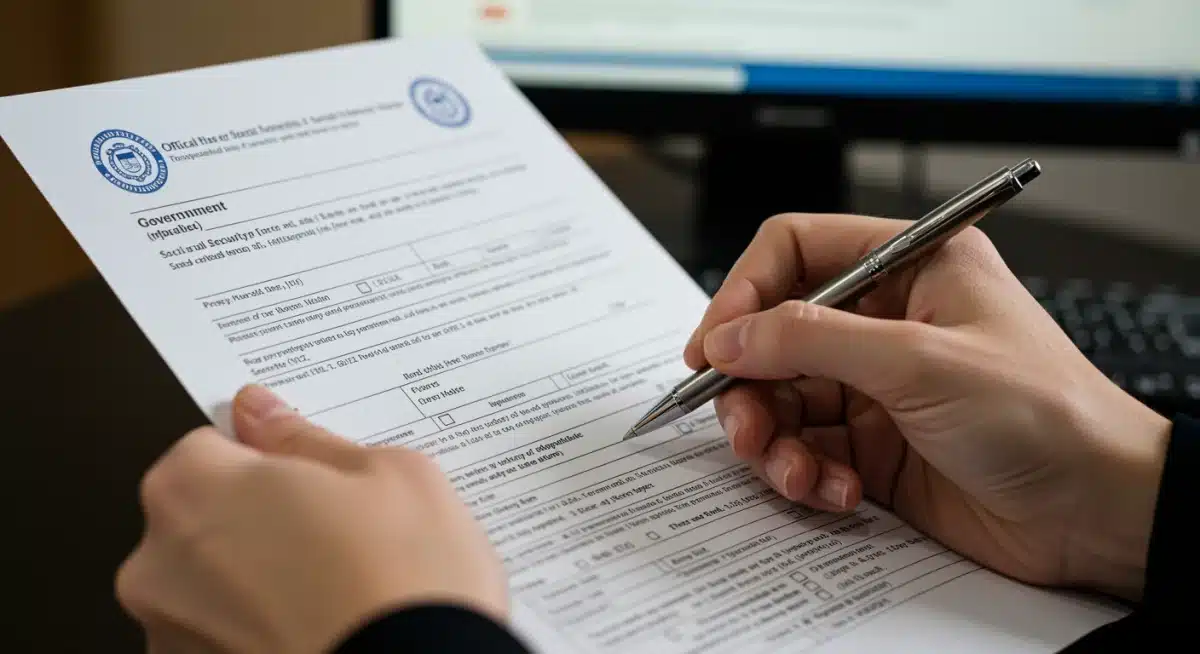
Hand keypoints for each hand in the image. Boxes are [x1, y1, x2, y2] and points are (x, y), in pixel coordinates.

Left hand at [115, 385, 505, 652]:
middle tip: (340, 534)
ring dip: (259, 581)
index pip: (210, 446)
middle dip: (260, 521)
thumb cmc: (405, 581)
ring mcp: (171, 634)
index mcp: (194, 488)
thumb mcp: (385, 472)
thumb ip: (305, 439)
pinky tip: (324, 629)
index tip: (312, 477)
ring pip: (213, 585)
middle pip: (204, 518)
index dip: (269, 460)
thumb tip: (262, 413)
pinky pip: (225, 638)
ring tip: (341, 591)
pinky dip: (261, 631)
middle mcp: (158, 563)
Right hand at [684, 213, 1170, 601]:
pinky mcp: (873, 445)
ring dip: (772, 439)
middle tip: (743, 424)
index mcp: (910, 266)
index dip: (744, 293)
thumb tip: (730, 336)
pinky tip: (837, 492)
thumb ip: (811, 340)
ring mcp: (876, 386)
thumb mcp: (919, 363)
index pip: (796, 251)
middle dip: (750, 384)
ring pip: (780, 398)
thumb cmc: (1046, 415)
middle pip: (774, 334)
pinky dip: (806, 475)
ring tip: (793, 471)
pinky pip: (805, 450)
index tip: (715, 346)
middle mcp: (886, 320)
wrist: (1098, 513)